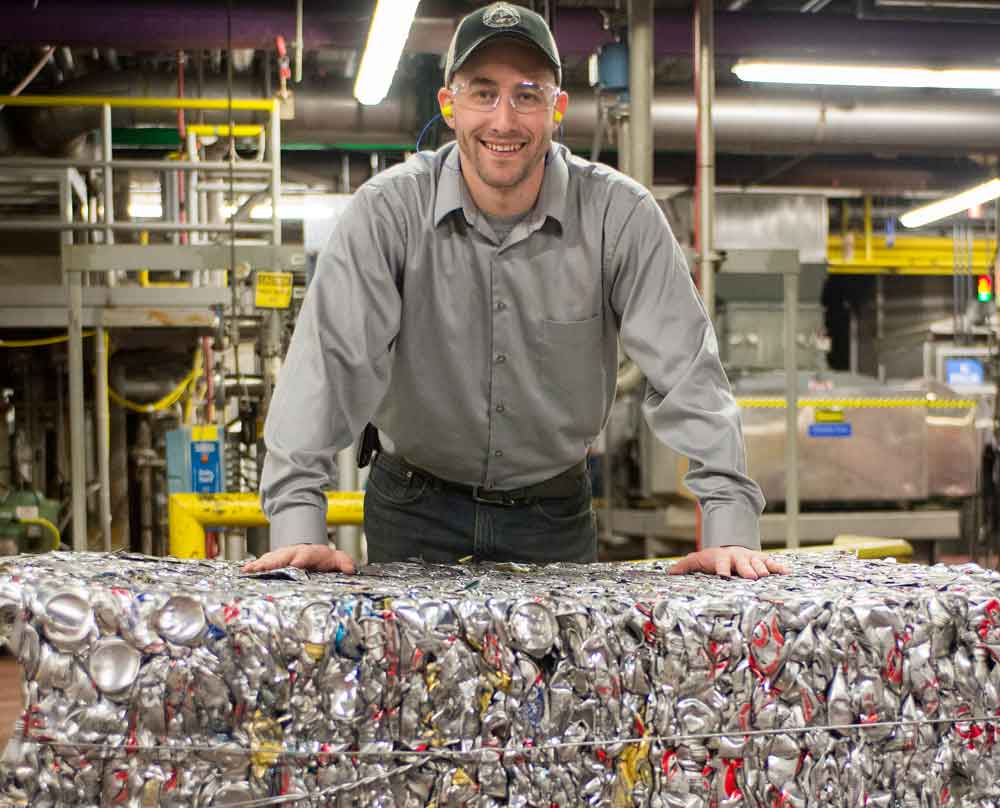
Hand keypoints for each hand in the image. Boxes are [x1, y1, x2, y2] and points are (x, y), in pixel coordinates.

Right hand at [242, 544, 356, 573]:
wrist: (312, 551)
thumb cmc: (323, 558)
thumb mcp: (337, 559)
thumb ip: (344, 562)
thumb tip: (350, 569)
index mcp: (310, 553)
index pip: (306, 555)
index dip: (301, 559)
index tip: (296, 564)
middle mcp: (294, 552)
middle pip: (282, 557)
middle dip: (272, 562)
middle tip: (262, 568)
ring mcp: (283, 556)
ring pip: (270, 559)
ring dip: (259, 565)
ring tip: (248, 570)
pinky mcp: (274, 561)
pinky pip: (263, 563)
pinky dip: (254, 567)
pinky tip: (244, 571)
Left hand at [669, 545, 787, 578]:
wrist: (729, 546)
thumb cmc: (712, 559)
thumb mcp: (697, 560)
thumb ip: (685, 566)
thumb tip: (670, 573)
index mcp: (721, 559)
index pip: (721, 563)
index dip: (722, 569)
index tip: (723, 576)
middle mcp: (737, 557)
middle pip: (742, 563)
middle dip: (746, 569)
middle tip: (751, 577)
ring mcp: (751, 558)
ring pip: (758, 562)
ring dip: (763, 568)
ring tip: (767, 575)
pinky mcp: (762, 560)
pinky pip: (772, 562)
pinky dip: (779, 567)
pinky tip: (787, 572)